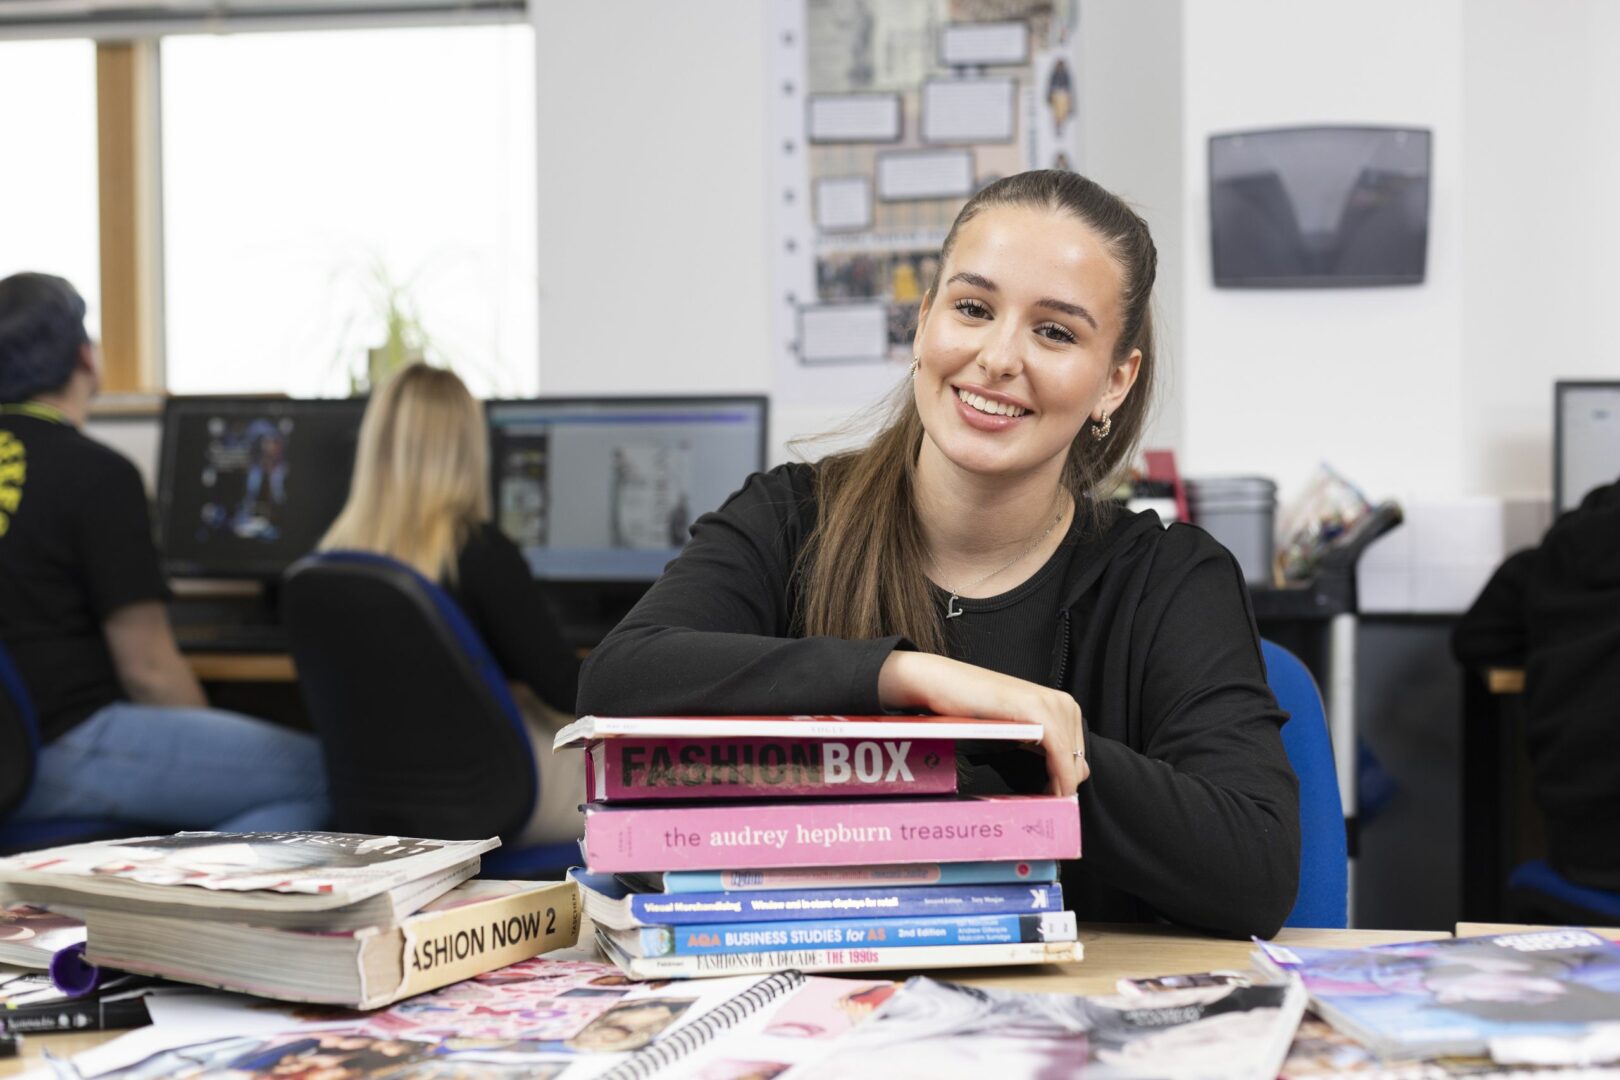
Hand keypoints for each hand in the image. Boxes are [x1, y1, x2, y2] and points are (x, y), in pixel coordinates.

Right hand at [878, 651, 1088, 795]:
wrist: (944, 683)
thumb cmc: (974, 709)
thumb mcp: (1017, 729)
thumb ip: (1041, 746)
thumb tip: (1066, 778)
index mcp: (1062, 706)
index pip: (1078, 757)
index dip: (1066, 782)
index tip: (1052, 803)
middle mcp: (1064, 703)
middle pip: (1078, 763)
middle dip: (1063, 787)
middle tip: (1044, 807)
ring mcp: (1053, 705)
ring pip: (1072, 763)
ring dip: (1060, 788)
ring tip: (1042, 805)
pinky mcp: (1039, 712)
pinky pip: (1060, 756)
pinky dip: (1059, 780)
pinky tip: (1049, 795)